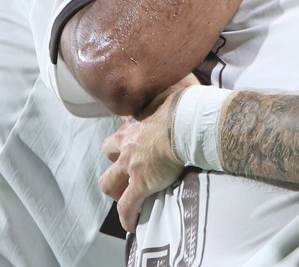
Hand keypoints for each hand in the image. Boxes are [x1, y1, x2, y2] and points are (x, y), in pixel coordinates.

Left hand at [99, 88, 185, 231]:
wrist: (190, 124)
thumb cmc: (188, 106)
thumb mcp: (174, 91)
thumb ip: (171, 89)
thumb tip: (182, 74)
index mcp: (136, 121)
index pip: (125, 127)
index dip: (130, 133)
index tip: (140, 136)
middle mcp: (128, 143)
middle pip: (108, 152)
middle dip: (116, 158)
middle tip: (129, 167)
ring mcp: (131, 165)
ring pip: (109, 182)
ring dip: (116, 189)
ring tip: (128, 196)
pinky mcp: (141, 184)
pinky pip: (128, 206)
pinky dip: (128, 217)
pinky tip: (132, 224)